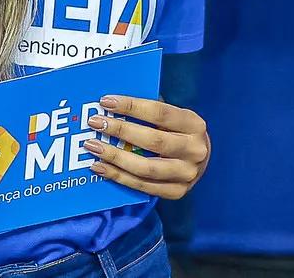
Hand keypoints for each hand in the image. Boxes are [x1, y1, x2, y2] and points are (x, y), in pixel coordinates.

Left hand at [82, 95, 210, 199]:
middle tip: (95, 123)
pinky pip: (142, 186)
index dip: (131, 107)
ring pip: (146, 168)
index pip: (160, 113)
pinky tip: (100, 167)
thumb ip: (148, 110)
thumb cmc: (177, 131)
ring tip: (93, 146)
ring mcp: (187, 174)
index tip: (106, 102)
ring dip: (115, 157)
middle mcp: (194, 150)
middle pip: (153, 141)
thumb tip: (110, 104)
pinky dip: (118, 176)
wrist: (200, 160)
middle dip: (120, 131)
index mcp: (194, 125)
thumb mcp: (171, 117)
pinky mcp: (176, 192)